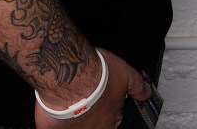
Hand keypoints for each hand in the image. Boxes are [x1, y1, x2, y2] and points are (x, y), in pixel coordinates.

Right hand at [34, 49, 150, 128]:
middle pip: (94, 123)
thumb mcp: (124, 74)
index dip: (107, 106)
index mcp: (111, 120)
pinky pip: (50, 127)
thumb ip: (137, 85)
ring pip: (75, 125)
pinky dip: (51, 123)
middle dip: (90, 113)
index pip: (113, 119)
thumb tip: (146, 93)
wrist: (69, 76)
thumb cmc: (96, 76)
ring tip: (67, 100)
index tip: (100, 96)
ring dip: (73, 117)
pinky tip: (51, 113)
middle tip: (85, 96)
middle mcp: (93, 128)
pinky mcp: (51, 127)